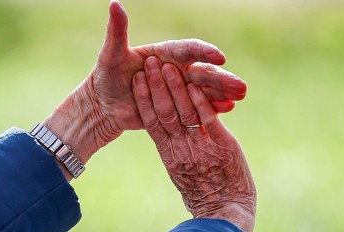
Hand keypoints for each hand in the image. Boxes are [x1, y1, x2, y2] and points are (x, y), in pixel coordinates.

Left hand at [43, 1, 246, 173]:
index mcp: (165, 53)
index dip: (204, 52)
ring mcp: (178, 90)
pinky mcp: (176, 108)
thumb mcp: (110, 54)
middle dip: (222, 77)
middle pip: (203, 72)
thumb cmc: (106, 76)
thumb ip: (117, 31)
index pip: (189, 49)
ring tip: (240, 96)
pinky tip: (227, 109)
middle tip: (240, 84)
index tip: (219, 56)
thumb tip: (114, 4)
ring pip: (205, 90)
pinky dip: (212, 108)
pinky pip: (197, 108)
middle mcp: (176, 70)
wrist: (104, 104)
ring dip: (223, 92)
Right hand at [133, 56, 255, 231]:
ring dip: (175, 87)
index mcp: (170, 156)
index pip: (152, 123)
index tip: (137, 81)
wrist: (225, 214)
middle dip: (156, 86)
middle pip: (164, 113)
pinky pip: (207, 119)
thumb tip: (170, 140)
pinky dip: (200, 100)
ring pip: (183, 112)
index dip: (144, 100)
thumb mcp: (183, 176)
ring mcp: (201, 146)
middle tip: (148, 62)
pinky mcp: (222, 145)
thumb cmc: (206, 199)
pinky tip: (193, 83)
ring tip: (168, 65)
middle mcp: (181, 149)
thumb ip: (177, 155)